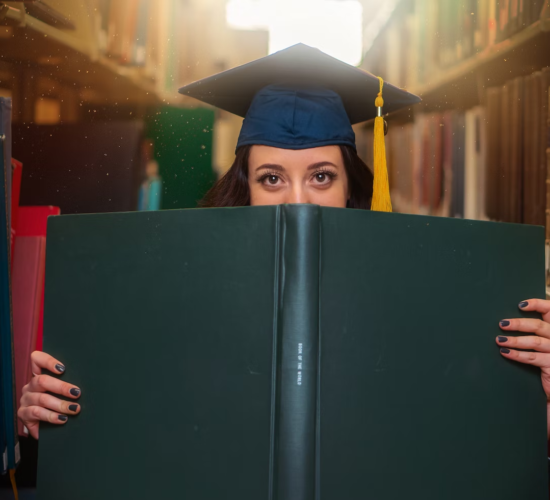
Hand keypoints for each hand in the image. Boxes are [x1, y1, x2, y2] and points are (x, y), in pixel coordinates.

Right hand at [17, 351, 80, 438]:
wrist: (42, 426)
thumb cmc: (55, 404)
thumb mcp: (60, 393)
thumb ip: (67, 384)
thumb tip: (87, 382)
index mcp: (38, 376)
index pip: (36, 360)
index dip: (48, 361)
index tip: (63, 368)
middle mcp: (30, 386)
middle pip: (42, 380)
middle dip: (62, 387)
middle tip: (77, 393)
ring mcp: (25, 400)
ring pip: (42, 399)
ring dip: (61, 404)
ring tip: (74, 409)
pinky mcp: (23, 414)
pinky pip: (37, 413)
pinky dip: (52, 416)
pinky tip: (62, 419)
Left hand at [496, 299, 549, 435]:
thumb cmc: (546, 361)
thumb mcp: (542, 343)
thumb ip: (533, 331)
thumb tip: (506, 322)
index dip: (537, 304)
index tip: (520, 305)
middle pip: (539, 326)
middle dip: (519, 324)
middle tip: (502, 324)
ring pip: (535, 341)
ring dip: (515, 340)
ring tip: (499, 340)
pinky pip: (533, 358)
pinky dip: (518, 354)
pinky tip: (505, 352)